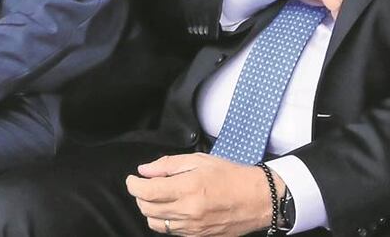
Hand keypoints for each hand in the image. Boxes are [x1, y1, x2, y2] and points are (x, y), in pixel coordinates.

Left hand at [126, 153, 279, 235]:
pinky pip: (170, 231)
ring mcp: (192, 227)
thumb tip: (145, 170)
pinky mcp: (197, 236)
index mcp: (187, 188)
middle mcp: (187, 211)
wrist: (257, 199)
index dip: (133, 185)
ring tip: (159, 196)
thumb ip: (168, 165)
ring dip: (150, 209)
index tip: (133, 179)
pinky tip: (172, 208)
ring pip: (154, 223)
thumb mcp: (199, 160)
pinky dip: (164, 220)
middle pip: (146, 208)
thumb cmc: (230, 176)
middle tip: (147, 184)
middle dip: (140, 195)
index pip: (146, 192)